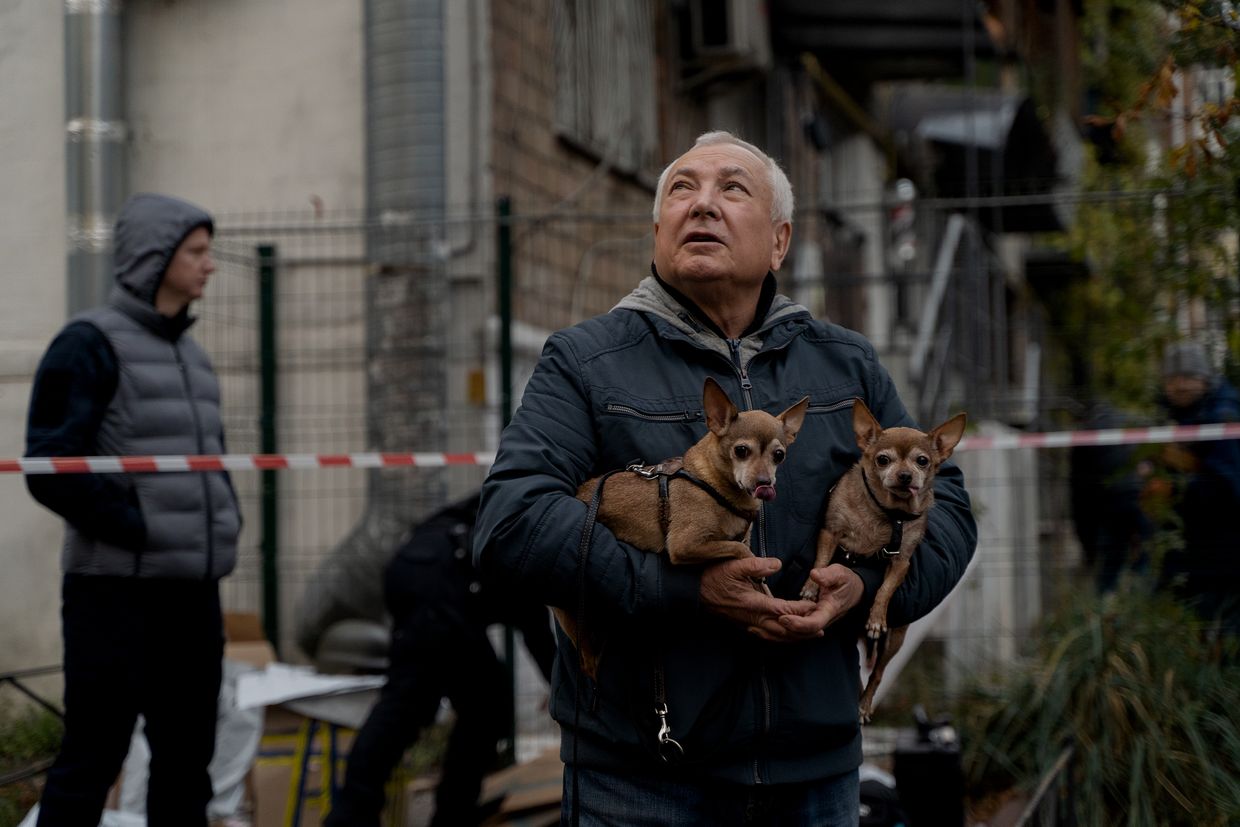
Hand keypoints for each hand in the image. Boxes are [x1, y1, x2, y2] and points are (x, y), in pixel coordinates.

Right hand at [699, 557, 815, 641]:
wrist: (696, 592)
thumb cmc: (715, 577)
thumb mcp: (735, 565)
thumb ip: (756, 565)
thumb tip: (777, 564)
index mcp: (753, 603)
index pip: (784, 610)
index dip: (801, 610)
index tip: (816, 606)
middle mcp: (753, 618)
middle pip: (784, 629)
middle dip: (804, 629)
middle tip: (822, 626)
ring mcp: (749, 624)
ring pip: (777, 636)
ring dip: (796, 637)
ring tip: (814, 635)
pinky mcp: (746, 626)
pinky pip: (768, 637)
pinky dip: (782, 639)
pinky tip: (790, 637)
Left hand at [776, 565, 863, 637]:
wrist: (855, 590)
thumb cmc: (847, 581)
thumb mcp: (840, 573)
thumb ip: (828, 575)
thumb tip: (814, 575)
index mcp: (829, 611)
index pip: (814, 624)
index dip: (798, 624)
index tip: (783, 618)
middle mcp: (823, 620)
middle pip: (803, 632)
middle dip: (786, 629)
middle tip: (768, 619)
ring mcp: (817, 621)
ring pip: (800, 633)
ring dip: (783, 630)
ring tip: (764, 623)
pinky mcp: (812, 620)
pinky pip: (799, 628)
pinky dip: (786, 627)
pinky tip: (772, 621)